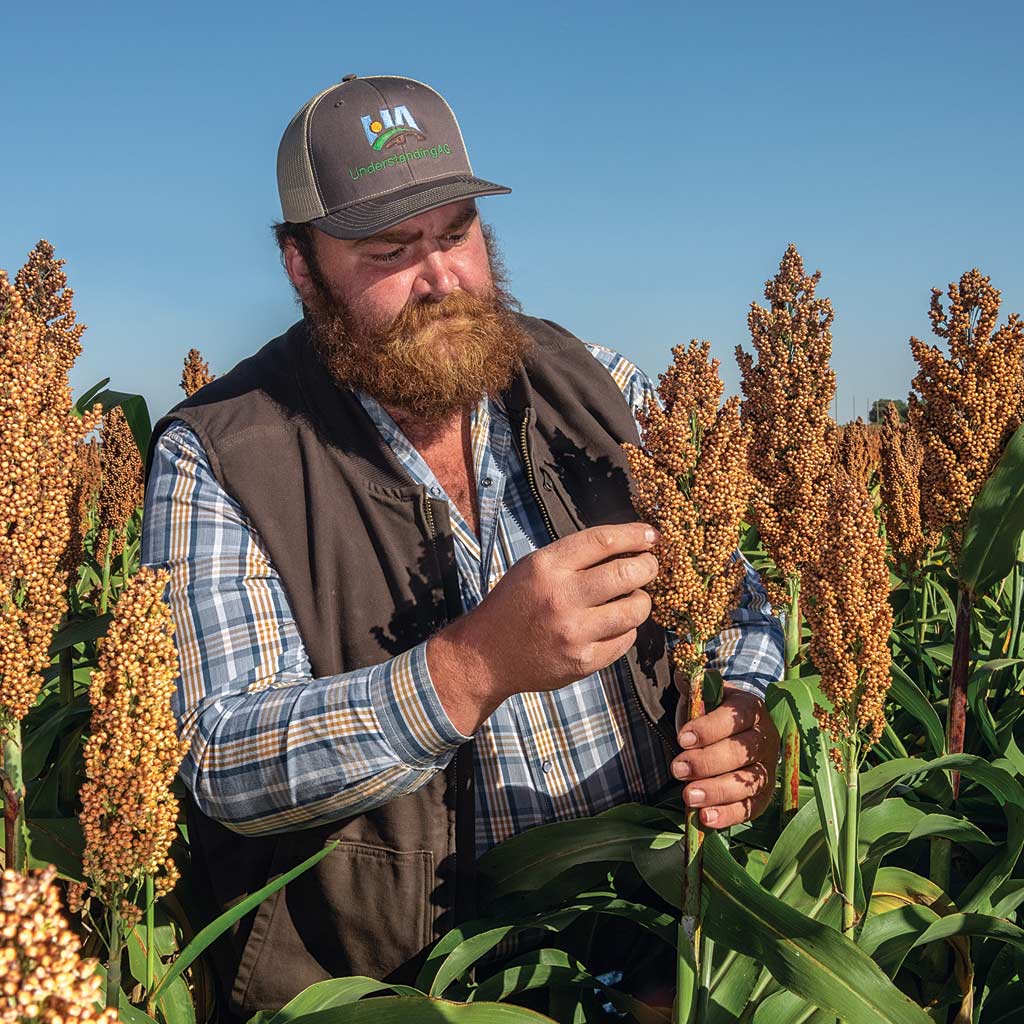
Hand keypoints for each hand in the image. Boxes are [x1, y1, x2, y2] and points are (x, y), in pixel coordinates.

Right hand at [428, 522, 660, 733]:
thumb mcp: (534, 568)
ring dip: (642, 600)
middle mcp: (561, 597)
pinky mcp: (583, 662)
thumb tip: (629, 547)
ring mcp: (574, 632)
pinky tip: (613, 624)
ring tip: (634, 597)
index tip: (652, 536)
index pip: (603, 541)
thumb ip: (575, 557)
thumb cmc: (516, 604)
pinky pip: (626, 640)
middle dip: (648, 567)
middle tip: (649, 567)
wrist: (486, 655)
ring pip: (634, 610)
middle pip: (627, 574)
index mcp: (547, 567)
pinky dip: (626, 628)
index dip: (635, 535)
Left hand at [671, 685, 778, 828]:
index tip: (682, 738)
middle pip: (742, 752)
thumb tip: (681, 679)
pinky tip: (705, 818)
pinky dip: (728, 815)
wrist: (730, 732)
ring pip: (749, 783)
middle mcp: (766, 738)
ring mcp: (768, 768)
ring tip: (688, 796)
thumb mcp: (704, 695)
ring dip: (717, 791)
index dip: (710, 728)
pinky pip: (751, 808)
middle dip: (707, 762)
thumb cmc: (712, 713)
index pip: (736, 716)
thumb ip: (693, 686)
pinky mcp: (763, 795)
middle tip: (677, 769)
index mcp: (751, 708)